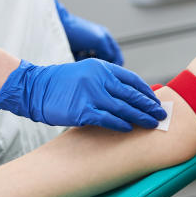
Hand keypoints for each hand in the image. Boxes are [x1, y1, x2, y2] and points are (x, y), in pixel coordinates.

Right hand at [0, 58, 166, 131]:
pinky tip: (129, 128)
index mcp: (102, 68)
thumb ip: (106, 82)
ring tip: (151, 124)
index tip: (155, 102)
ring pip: (123, 108)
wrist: (34, 88)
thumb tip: (129, 98)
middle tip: (161, 115)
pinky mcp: (82, 110)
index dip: (146, 92)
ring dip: (140, 117)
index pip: (132, 80)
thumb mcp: (86, 74)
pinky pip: (107, 119)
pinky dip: (120, 124)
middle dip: (149, 106)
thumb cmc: (61, 84)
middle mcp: (99, 78)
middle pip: (132, 94)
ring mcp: (90, 94)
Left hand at [55, 0, 122, 63]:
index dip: (116, 65)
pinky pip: (83, 63)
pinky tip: (76, 59)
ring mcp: (86, 48)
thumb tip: (109, 63)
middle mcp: (97, 43)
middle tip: (96, 68)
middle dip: (101, 65)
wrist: (58, 28)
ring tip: (85, 60)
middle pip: (105, 60)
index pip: (117, 55)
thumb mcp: (99, 41)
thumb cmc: (79, 32)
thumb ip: (109, 53)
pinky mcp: (76, 53)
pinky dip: (81, 63)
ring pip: (94, 63)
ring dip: (91, 64)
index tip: (111, 73)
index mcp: (105, 38)